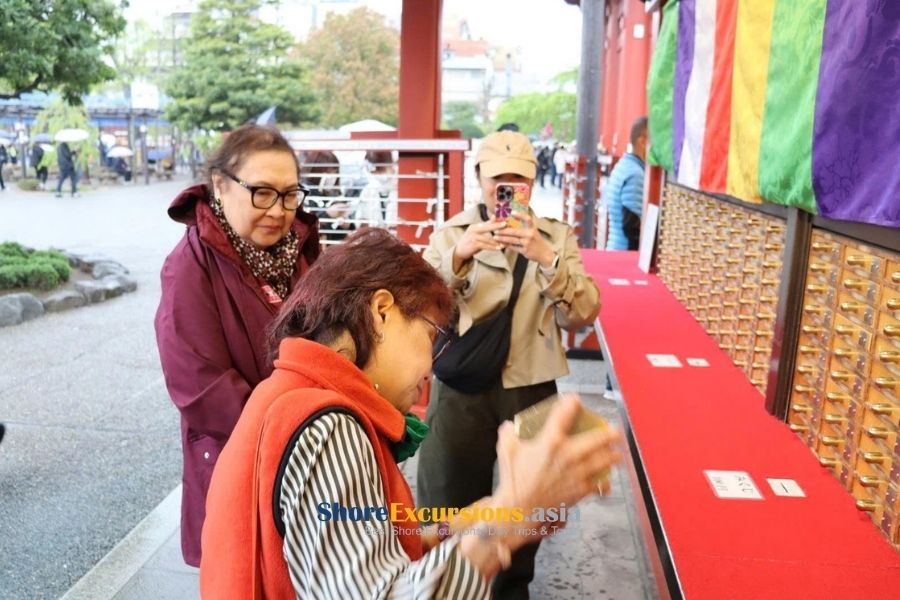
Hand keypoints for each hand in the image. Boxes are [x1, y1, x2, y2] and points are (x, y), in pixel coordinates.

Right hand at [452, 217, 506, 269]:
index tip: (505, 219)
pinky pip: (485, 246)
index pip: (487, 223)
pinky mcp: (473, 245)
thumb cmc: (470, 241)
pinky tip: (498, 248)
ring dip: (496, 241)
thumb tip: (494, 216)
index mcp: (476, 226)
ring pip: (487, 238)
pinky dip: (492, 247)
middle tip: (505, 224)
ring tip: (504, 242)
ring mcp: (473, 237)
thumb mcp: (477, 232)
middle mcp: (473, 230)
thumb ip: (486, 225)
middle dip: (497, 226)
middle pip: (487, 227)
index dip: (496, 221)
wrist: (459, 251)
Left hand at [492, 212, 556, 267]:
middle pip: (514, 231)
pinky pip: (513, 247)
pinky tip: (501, 243)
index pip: (527, 219)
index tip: (512, 212)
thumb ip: (524, 227)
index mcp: (532, 228)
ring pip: (512, 240)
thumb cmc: (536, 241)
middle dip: (503, 230)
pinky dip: (506, 245)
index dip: (520, 215)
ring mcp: (527, 243)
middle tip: (495, 229)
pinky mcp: (525, 250)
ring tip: (495, 237)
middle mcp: (530, 234)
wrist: (544, 253)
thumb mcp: (533, 232)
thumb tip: (511, 222)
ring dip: (502, 238)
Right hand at [493, 394, 622, 522]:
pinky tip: (606, 482)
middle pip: (598, 438)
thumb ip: (508, 434)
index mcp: (551, 440)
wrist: (521, 508)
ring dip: (614, 455)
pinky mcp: (581, 489)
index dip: (572, 402)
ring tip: (617, 453)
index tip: (575, 400)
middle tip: (613, 430)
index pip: (566, 413)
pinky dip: (604, 484)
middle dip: (609, 432)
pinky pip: (600, 485)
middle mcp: (569, 454)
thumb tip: (509, 426)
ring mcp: (578, 472)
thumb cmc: (514, 479)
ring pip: (605, 460)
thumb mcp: (506, 450)